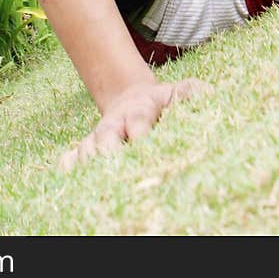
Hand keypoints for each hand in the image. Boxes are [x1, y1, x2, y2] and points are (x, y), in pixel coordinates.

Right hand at [59, 77, 207, 169]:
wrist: (132, 98)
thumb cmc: (162, 102)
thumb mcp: (177, 93)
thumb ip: (191, 92)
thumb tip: (209, 94)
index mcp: (139, 111)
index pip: (138, 121)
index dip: (139, 132)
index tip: (142, 141)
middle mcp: (115, 124)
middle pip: (105, 138)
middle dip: (108, 153)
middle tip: (115, 172)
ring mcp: (98, 136)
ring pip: (86, 149)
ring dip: (88, 164)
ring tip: (95, 185)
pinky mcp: (88, 147)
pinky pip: (70, 157)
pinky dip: (68, 167)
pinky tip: (68, 182)